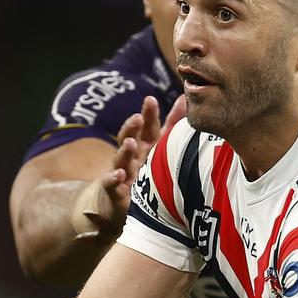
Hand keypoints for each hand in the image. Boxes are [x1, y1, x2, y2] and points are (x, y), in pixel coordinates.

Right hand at [79, 95, 185, 237]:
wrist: (117, 200)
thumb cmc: (143, 168)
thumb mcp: (157, 145)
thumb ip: (171, 123)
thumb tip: (185, 98)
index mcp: (145, 145)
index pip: (146, 127)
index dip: (148, 114)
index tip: (150, 100)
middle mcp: (132, 156)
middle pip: (130, 138)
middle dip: (132, 128)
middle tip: (137, 118)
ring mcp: (123, 172)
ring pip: (121, 160)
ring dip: (124, 151)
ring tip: (129, 143)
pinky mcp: (115, 192)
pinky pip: (113, 185)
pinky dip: (113, 179)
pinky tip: (119, 175)